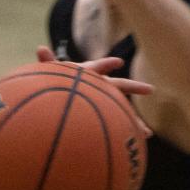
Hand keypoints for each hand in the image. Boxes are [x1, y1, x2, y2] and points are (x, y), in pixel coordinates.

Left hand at [35, 48, 152, 139]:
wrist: (62, 99)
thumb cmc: (58, 83)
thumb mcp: (52, 75)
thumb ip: (47, 63)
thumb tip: (40, 48)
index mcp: (90, 75)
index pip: (98, 68)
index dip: (105, 65)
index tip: (117, 63)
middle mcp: (101, 86)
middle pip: (119, 86)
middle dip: (133, 88)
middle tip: (149, 89)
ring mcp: (106, 100)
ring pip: (123, 109)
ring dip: (135, 120)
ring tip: (147, 132)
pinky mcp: (107, 113)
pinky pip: (119, 124)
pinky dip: (128, 132)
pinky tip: (140, 141)